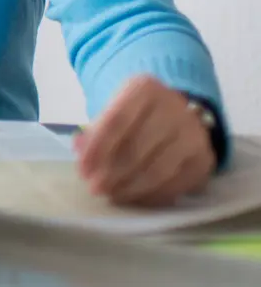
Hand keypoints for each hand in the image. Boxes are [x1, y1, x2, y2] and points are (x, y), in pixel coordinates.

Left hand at [74, 75, 214, 206]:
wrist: (177, 114)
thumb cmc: (135, 115)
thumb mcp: (112, 110)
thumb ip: (94, 131)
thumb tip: (80, 150)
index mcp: (145, 89)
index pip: (116, 120)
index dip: (97, 148)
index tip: (82, 169)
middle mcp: (175, 108)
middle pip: (137, 148)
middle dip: (111, 173)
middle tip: (95, 188)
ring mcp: (194, 134)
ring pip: (158, 170)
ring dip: (130, 188)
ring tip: (112, 194)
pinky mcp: (205, 159)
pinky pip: (176, 184)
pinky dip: (151, 195)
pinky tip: (134, 198)